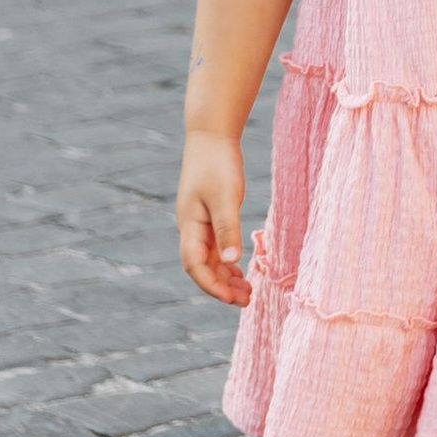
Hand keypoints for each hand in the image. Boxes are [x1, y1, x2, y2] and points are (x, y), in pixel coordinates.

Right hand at [176, 130, 251, 305]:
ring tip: (247, 292)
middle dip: (221, 287)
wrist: (211, 135)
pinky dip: (227, 262)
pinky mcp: (210, 215)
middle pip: (202, 267)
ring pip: (209, 259)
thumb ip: (228, 230)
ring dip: (225, 277)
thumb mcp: (225, 197)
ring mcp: (199, 223)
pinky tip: (241, 270)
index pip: (195, 266)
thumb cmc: (217, 163)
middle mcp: (191, 228)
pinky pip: (216, 247)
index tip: (231, 299)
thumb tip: (230, 264)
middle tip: (246, 301)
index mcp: (189, 225)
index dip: (211, 286)